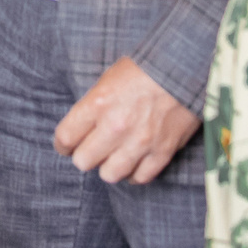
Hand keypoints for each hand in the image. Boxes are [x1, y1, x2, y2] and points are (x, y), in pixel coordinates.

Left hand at [54, 57, 200, 183]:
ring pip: (110, 174)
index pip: (65, 137)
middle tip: (91, 150)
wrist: (185, 70)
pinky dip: (134, 173)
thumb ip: (93, 106)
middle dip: (84, 156)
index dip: (63, 144)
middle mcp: (115, 127)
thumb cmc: (144, 69)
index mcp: (98, 104)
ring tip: (113, 158)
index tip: (66, 145)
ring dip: (108, 167)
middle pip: (83, 161)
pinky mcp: (162, 152)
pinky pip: (140, 178)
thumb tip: (82, 128)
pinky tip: (133, 164)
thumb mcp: (108, 79)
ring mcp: (140, 142)